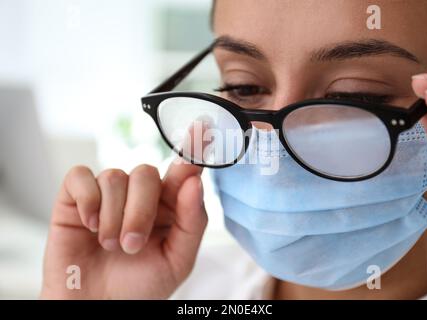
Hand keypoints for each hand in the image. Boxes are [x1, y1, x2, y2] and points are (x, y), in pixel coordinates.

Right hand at [41, 160, 206, 298]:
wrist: (98, 307)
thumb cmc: (140, 286)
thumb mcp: (177, 260)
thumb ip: (191, 221)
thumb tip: (195, 180)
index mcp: (168, 206)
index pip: (182, 169)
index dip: (191, 147)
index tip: (203, 127)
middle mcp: (139, 195)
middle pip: (145, 172)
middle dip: (139, 211)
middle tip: (132, 245)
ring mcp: (107, 195)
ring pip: (115, 176)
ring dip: (114, 216)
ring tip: (110, 245)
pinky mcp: (75, 199)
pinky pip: (81, 177)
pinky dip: (88, 201)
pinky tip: (89, 224)